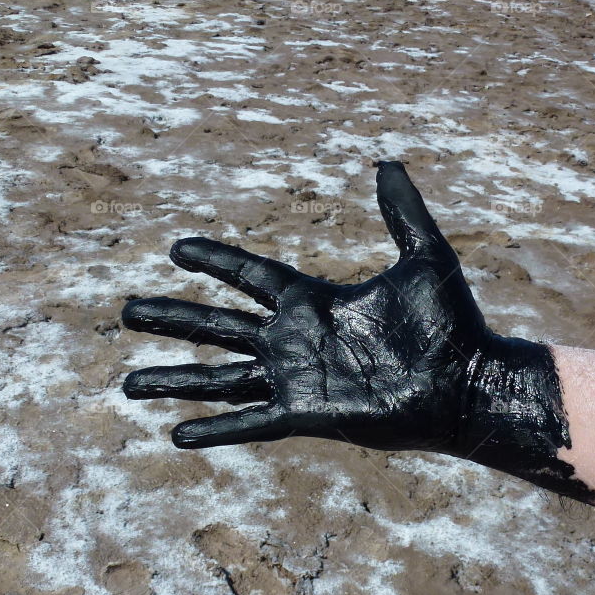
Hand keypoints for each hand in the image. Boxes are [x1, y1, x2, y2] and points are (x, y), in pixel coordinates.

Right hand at [121, 161, 594, 499]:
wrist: (468, 385)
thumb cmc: (453, 326)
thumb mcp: (424, 257)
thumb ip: (402, 212)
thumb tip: (386, 161)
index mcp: (313, 301)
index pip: (249, 277)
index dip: (214, 262)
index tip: (177, 250)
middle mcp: (295, 339)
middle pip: (217, 325)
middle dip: (171, 318)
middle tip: (126, 310)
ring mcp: (296, 378)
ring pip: (220, 378)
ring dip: (175, 378)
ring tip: (130, 383)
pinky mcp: (306, 414)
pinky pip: (250, 421)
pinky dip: (215, 428)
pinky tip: (177, 434)